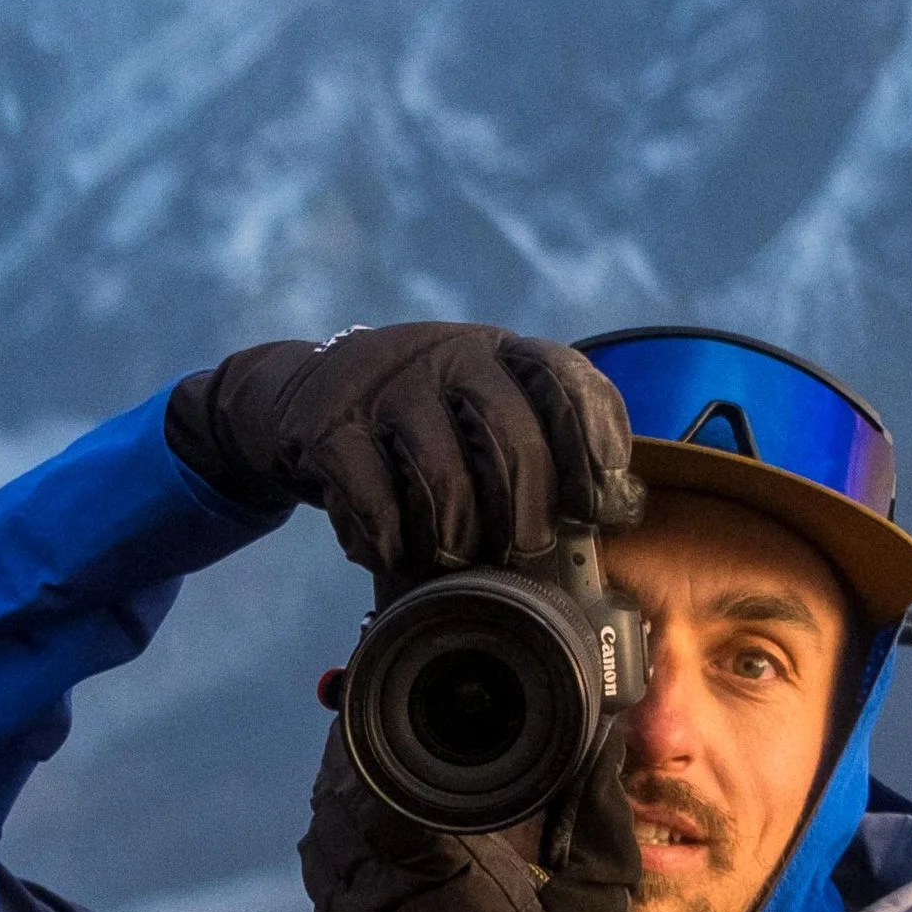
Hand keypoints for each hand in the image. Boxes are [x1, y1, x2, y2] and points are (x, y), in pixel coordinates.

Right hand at [167, 320, 639, 576]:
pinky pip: (373, 499)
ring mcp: (387, 384)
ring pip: (445, 479)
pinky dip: (388, 542)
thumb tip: (615, 520)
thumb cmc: (414, 430)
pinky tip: (389, 552)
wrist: (296, 401)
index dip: (599, 450)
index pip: (570, 384)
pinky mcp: (329, 423)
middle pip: (514, 442)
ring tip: (452, 560)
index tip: (603, 509)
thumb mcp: (476, 415)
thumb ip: (537, 448)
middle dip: (528, 517)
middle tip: (524, 552)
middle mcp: (449, 354)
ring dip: (456, 541)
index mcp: (501, 352)